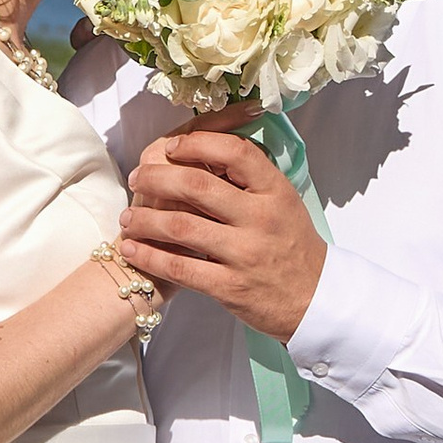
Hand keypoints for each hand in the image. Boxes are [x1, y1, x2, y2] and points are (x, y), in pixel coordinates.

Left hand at [120, 128, 325, 339]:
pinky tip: (132, 248)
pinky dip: (149, 256)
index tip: (172, 147)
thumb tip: (203, 151)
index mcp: (275, 191)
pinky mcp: (229, 286)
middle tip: (137, 179)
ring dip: (144, 219)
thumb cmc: (292, 246)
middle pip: (196, 185)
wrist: (314, 298)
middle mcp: (260, 218)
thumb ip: (248, 179)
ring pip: (180, 226)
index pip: (235, 151)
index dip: (197, 143)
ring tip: (127, 217)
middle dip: (156, 177)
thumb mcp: (283, 202)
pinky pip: (178, 268)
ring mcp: (244, 253)